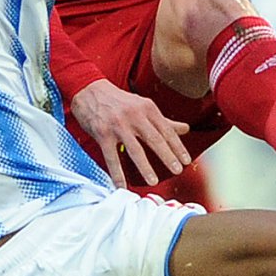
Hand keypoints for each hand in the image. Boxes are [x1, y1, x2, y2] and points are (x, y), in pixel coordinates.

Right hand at [67, 79, 191, 188]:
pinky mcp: (102, 134)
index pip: (166, 130)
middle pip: (154, 139)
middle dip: (167, 157)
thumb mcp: (143, 105)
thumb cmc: (119, 101)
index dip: (177, 146)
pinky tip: (122, 186)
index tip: (186, 161)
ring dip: (145, 167)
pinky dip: (117, 173)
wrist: (89, 90)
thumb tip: (186, 129)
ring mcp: (118, 125)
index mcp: (147, 108)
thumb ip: (163, 120)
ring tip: (154, 182)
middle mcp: (134, 116)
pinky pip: (112, 157)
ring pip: (135, 149)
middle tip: (177, 171)